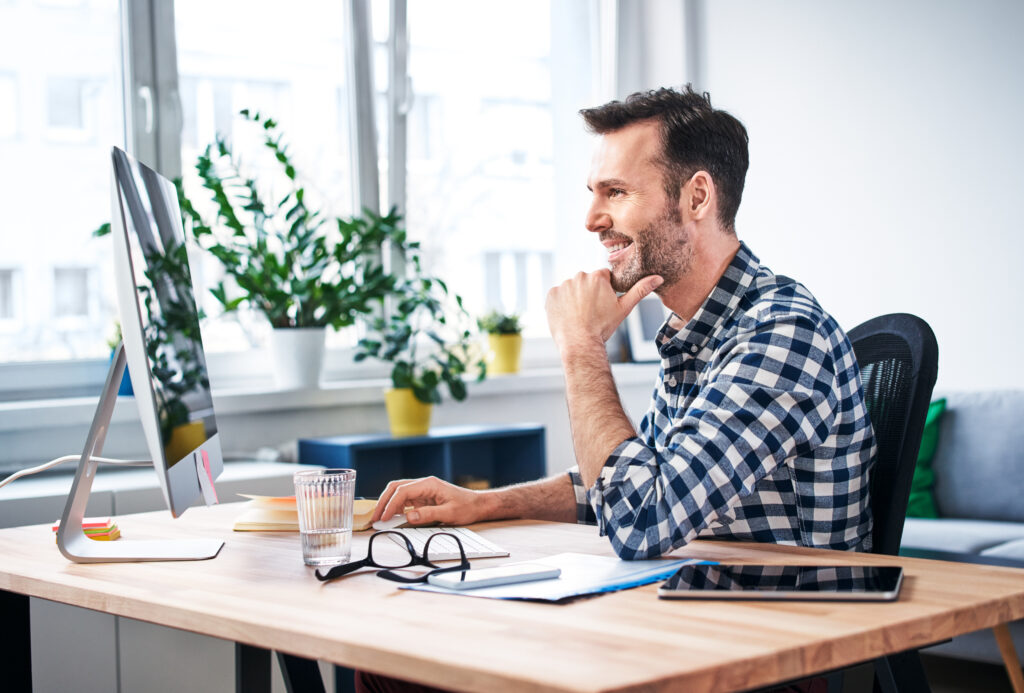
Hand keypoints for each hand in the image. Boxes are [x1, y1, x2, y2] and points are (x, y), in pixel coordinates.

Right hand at [371, 476, 487, 526]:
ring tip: (380, 518)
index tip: (383, 518)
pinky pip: (405, 499)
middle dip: (384, 501)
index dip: (390, 505)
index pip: (403, 491)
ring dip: (388, 504)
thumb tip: (409, 517)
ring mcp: (423, 490)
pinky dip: (396, 507)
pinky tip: (392, 517)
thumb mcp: (449, 513)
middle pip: (396, 488)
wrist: (478, 505)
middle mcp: (424, 484)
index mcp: (429, 484)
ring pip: (398, 492)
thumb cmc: (467, 507)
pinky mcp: (423, 497)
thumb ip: (428, 515)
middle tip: (375, 517)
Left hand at [545, 269, 662, 348]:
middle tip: (592, 312)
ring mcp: (563, 285)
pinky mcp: (551, 294)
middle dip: (589, 293)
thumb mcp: (624, 308)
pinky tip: (568, 316)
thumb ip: (640, 290)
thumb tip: (658, 277)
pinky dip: (562, 304)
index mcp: (598, 276)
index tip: (603, 305)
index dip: (604, 291)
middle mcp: (579, 276)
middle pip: (586, 282)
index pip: (603, 278)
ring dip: (575, 298)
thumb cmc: (603, 327)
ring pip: (572, 288)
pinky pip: (558, 296)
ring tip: (580, 315)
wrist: (579, 344)